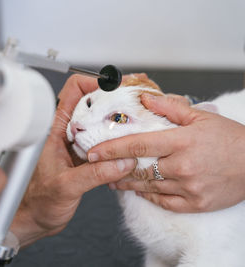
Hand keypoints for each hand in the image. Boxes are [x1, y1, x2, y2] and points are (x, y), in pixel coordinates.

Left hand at [10, 75, 135, 246]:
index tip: (115, 87)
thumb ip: (94, 174)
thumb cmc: (37, 202)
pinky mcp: (84, 158)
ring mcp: (76, 145)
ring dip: (117, 122)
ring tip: (137, 121)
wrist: (34, 218)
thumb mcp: (66, 187)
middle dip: (113, 100)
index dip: (94, 83)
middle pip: (91, 104)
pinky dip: (117, 141)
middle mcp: (65, 133)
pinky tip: (129, 145)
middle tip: (134, 102)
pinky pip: (104, 142)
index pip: (73, 92)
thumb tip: (122, 162)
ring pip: (99, 123)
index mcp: (54, 131)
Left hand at [88, 94, 244, 212]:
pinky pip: (164, 202)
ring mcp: (188, 188)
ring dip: (127, 183)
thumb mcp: (202, 117)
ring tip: (113, 179)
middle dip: (114, 168)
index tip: (92, 151)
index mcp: (181, 142)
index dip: (111, 148)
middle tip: (98, 166)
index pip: (137, 144)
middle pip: (138, 168)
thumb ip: (170, 107)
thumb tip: (144, 97)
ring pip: (147, 186)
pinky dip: (148, 196)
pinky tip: (138, 190)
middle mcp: (182, 166)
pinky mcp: (195, 204)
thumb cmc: (231, 139)